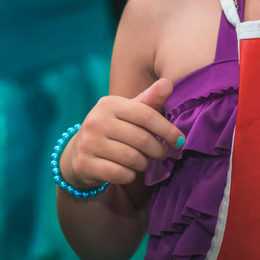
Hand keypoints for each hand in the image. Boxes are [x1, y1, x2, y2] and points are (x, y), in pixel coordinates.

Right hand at [59, 77, 184, 189]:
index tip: (180, 141)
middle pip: (141, 139)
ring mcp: (88, 143)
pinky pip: (119, 174)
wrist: (79, 152)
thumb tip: (168, 83)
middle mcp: (96, 121)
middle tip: (162, 154)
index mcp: (109, 104)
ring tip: (143, 161)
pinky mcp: (84, 164)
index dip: (167, 129)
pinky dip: (130, 176)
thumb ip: (150, 99)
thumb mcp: (129, 111)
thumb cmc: (113, 128)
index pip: (146, 115)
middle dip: (158, 150)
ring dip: (143, 164)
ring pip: (132, 158)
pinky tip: (129, 171)